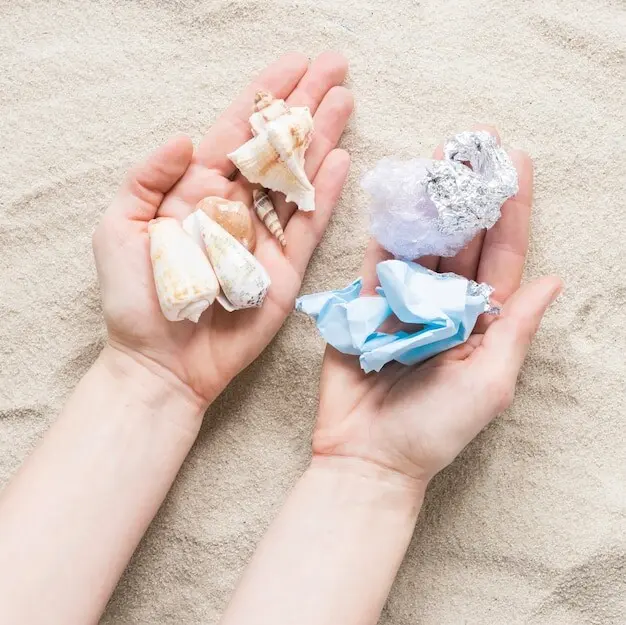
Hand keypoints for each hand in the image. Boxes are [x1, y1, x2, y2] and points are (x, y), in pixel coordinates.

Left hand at [92, 52, 352, 408]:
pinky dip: (326, 194)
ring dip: (322, 139)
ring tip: (345, 100)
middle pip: (274, 148)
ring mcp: (262, 237)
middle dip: (303, 106)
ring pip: (297, 179)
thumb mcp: (120, 228)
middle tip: (335, 68)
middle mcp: (234, 207)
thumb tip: (187, 137)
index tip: (293, 63)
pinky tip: (342, 160)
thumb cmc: (136, 300)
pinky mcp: (284, 270)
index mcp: (194, 191)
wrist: (162, 362)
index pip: (235, 133)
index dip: (264, 96)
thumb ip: (148, 178)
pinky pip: (308, 225)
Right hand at [314, 126, 561, 485]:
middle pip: (461, 239)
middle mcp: (445, 305)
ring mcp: (404, 302)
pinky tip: (395, 197)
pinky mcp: (366, 306)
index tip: (514, 163)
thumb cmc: (434, 429)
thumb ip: (516, 329)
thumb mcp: (490, 382)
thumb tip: (552, 280)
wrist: (368, 456)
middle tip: (471, 142)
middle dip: (467, 191)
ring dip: (428, 200)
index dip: (508, 209)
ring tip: (435, 155)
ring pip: (420, 242)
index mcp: (481, 322)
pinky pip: (377, 262)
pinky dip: (386, 230)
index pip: (501, 255)